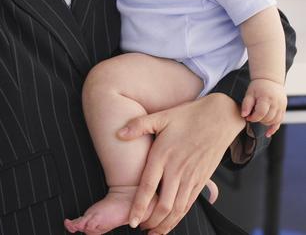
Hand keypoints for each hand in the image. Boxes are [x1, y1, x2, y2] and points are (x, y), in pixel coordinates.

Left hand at [117, 93, 244, 233]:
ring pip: (177, 209)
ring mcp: (191, 177)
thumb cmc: (188, 115)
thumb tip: (119, 133)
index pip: (148, 187)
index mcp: (164, 154)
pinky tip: (170, 221)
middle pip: (163, 205)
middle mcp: (177, 169)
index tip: (131, 221)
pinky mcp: (201, 180)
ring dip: (165, 223)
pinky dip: (179, 217)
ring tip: (152, 231)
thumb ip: (138, 126)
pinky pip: (189, 204)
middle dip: (151, 221)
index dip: (139, 206)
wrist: (219, 117)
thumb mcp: (161, 116)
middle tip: (139, 228)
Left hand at [241, 78, 286, 136]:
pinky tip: (268, 133)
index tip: (247, 117)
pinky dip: (274, 128)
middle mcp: (276, 103)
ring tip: (258, 118)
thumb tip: (244, 115)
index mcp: (266, 98)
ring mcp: (281, 107)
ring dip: (265, 123)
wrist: (270, 80)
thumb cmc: (258, 86)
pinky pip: (280, 122)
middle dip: (258, 120)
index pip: (261, 113)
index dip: (253, 117)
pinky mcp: (283, 109)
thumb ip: (246, 104)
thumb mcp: (250, 93)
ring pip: (274, 121)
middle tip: (252, 116)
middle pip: (268, 118)